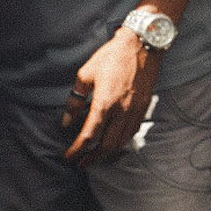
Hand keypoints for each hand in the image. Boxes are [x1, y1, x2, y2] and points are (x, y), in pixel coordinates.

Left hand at [62, 25, 161, 167]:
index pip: (89, 136)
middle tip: (81, 165)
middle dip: (92, 158)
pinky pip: (132, 131)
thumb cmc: (112, 57)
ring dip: (107, 153)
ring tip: (95, 157)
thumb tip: (67, 121)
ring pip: (121, 141)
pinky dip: (121, 142)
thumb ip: (75, 100)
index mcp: (105, 103)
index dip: (76, 150)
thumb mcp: (85, 75)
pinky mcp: (143, 107)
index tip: (68, 157)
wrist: (142, 45)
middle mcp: (122, 111)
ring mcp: (135, 110)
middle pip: (107, 145)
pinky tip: (114, 142)